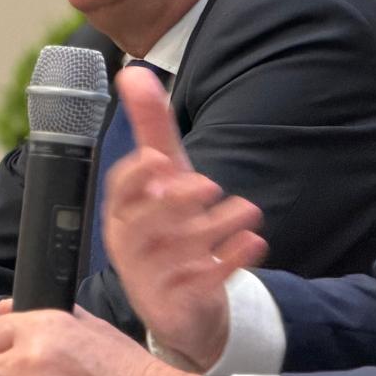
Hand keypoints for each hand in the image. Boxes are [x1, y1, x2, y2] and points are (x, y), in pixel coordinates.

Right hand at [103, 65, 267, 369]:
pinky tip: (254, 244)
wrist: (186, 301)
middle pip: (144, 224)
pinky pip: (201, 286)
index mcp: (123, 212)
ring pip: (177, 254)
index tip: (159, 160)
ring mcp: (152, 278)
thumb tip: (133, 71)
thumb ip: (151, 127)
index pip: (120, 192)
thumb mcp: (168, 175)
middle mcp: (131, 245)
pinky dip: (229, 264)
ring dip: (215, 230)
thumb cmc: (172, 226)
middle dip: (176, 204)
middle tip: (210, 185)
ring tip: (250, 211)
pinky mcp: (179, 304)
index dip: (136, 177)